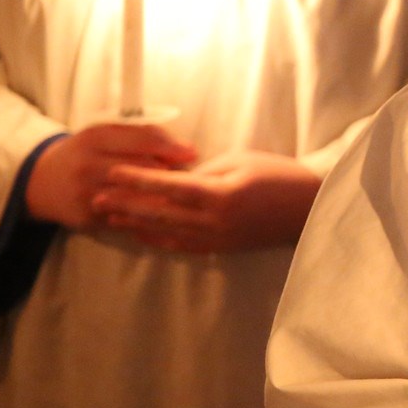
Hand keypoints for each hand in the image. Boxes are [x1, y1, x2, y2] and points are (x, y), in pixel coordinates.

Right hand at [25, 124, 198, 228]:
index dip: (170, 147)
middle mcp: (87, 165)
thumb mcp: (106, 134)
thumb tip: (186, 150)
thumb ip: (143, 136)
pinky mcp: (87, 218)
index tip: (191, 153)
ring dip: (162, 197)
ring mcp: (86, 194)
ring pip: (137, 197)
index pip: (141, 140)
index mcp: (94, 138)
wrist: (42, 182)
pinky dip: (147, 216)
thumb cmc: (86, 153)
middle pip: (142, 169)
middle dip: (169, 173)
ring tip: (177, 195)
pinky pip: (127, 218)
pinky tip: (162, 215)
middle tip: (188, 176)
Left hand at [93, 150, 321, 252]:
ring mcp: (218, 238)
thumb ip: (206, 171)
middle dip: (126, 204)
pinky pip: (184, 246)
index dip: (138, 179)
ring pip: (167, 232)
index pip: (169, 187)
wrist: (311, 208)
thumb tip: (177, 178)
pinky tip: (142, 235)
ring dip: (136, 224)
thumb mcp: (243, 160)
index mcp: (220, 195)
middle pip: (160, 213)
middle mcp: (215, 221)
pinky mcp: (224, 247)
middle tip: (96, 198)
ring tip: (109, 217)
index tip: (113, 172)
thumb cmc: (281, 176)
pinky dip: (160, 240)